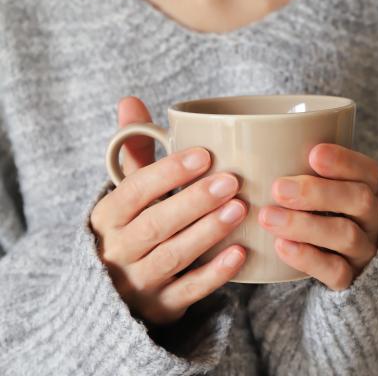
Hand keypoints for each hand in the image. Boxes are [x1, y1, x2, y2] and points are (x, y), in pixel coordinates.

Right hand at [90, 96, 247, 324]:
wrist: (115, 293)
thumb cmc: (131, 228)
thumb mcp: (126, 193)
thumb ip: (134, 153)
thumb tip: (130, 101)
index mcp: (107, 217)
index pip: (134, 191)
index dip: (167, 172)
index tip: (204, 154)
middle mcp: (118, 250)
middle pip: (155, 224)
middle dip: (194, 201)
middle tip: (232, 180)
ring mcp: (139, 281)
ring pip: (173, 256)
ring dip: (208, 232)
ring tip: (241, 208)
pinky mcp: (162, 305)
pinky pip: (189, 291)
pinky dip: (214, 274)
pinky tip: (240, 254)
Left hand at [258, 143, 377, 290]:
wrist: (341, 262)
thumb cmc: (323, 210)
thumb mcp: (321, 185)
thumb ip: (300, 165)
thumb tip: (245, 139)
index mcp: (370, 188)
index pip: (366, 170)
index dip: (344, 161)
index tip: (313, 153)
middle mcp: (374, 217)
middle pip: (358, 200)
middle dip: (317, 192)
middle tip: (278, 188)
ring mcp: (365, 250)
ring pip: (346, 235)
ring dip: (305, 225)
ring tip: (268, 217)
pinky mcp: (352, 279)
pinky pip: (336, 271)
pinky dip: (308, 258)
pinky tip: (281, 247)